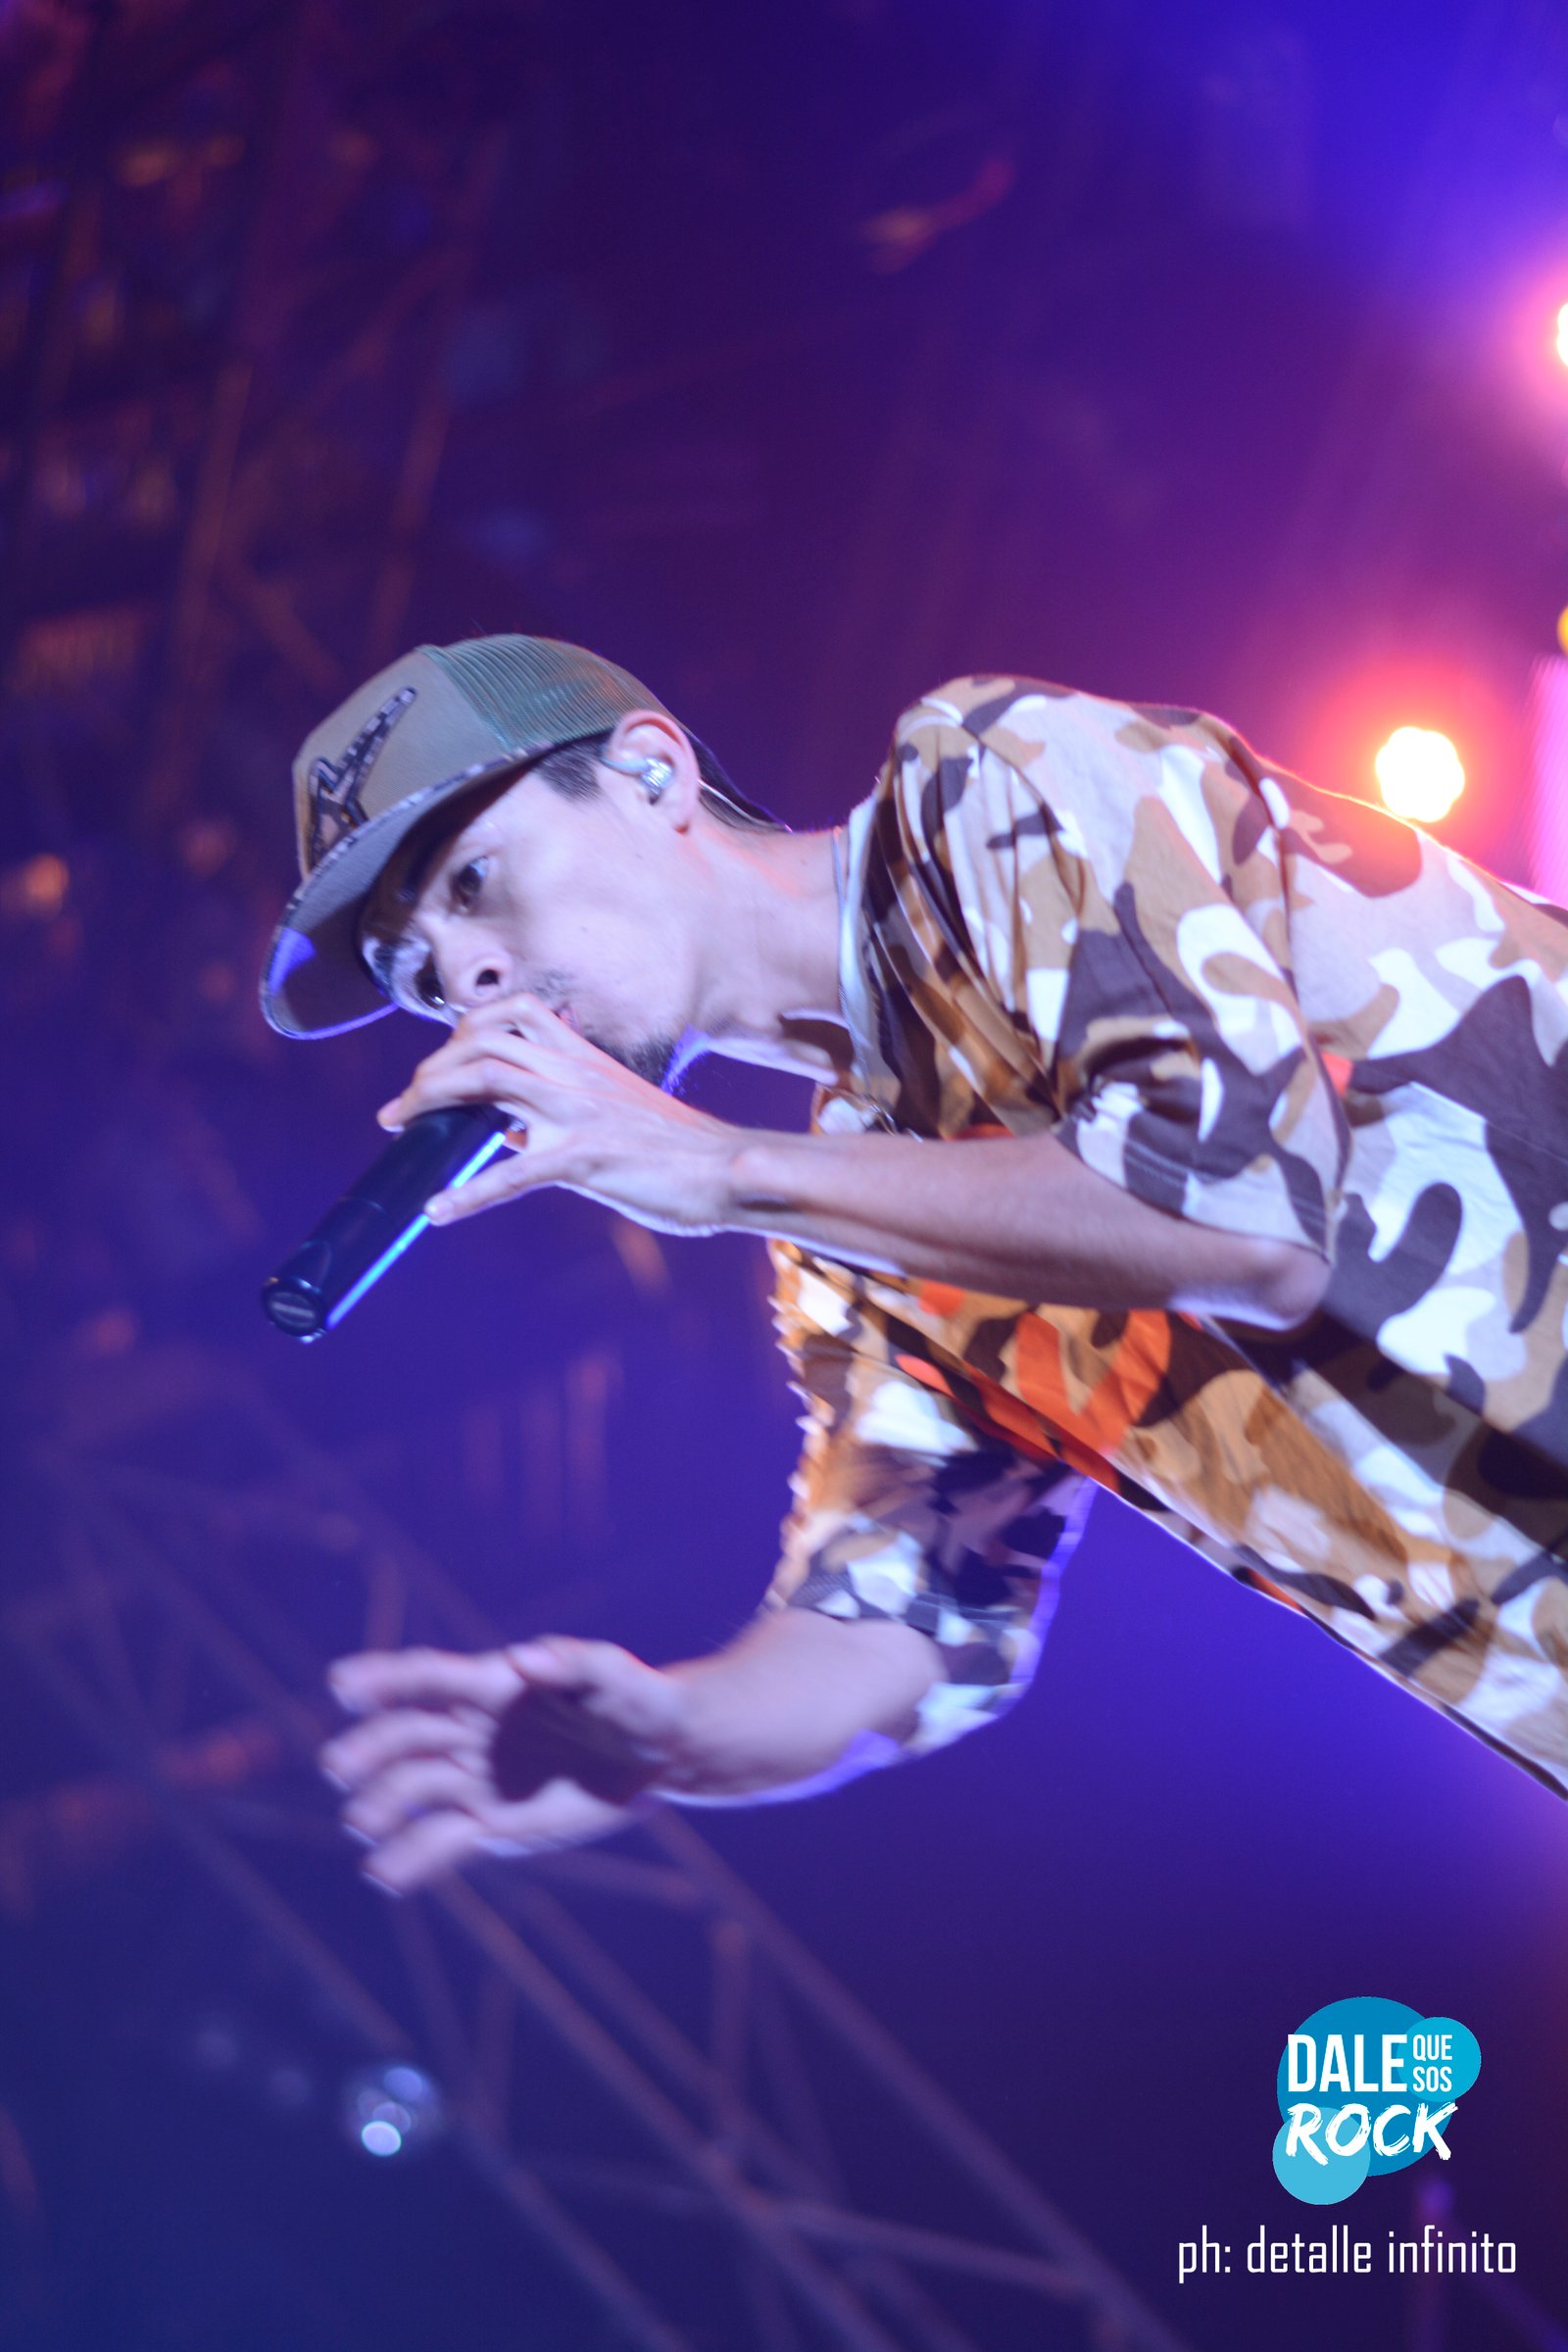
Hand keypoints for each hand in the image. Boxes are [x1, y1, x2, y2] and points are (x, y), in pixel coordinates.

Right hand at [320, 1637, 690, 1891]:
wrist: (661, 1754)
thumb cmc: (639, 1697)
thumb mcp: (614, 1674)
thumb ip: (570, 1662)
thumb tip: (519, 1659)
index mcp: (493, 1686)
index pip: (426, 1678)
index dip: (383, 1678)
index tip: (342, 1684)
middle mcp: (472, 1732)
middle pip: (407, 1736)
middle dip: (371, 1748)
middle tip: (340, 1767)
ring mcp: (478, 1779)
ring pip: (415, 1790)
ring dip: (383, 1805)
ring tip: (362, 1824)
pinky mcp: (492, 1824)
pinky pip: (442, 1842)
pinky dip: (412, 1859)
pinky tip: (384, 1876)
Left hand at [375, 992, 738, 1232]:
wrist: (729, 1168)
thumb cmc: (678, 1151)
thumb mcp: (616, 1115)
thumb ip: (565, 1113)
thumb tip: (514, 1134)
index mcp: (584, 1061)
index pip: (513, 1015)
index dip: (464, 1029)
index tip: (437, 1063)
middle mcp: (575, 1075)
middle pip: (483, 1043)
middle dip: (430, 1068)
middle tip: (401, 1106)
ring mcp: (579, 1113)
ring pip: (487, 1081)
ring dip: (431, 1099)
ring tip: (399, 1126)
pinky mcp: (586, 1158)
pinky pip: (513, 1173)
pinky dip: (468, 1194)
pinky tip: (438, 1212)